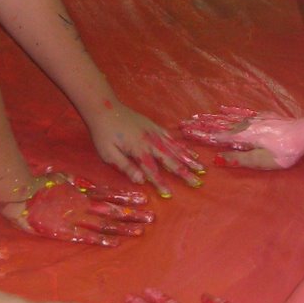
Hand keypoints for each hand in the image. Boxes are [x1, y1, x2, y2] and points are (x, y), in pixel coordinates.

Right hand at [0, 170, 153, 247]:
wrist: (20, 196)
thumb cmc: (37, 186)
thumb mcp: (60, 177)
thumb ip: (74, 181)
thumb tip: (84, 181)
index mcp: (82, 192)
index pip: (110, 194)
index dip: (127, 197)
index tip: (143, 199)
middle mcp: (84, 205)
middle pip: (113, 210)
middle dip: (133, 214)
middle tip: (151, 217)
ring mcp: (76, 218)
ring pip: (105, 224)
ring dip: (123, 228)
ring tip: (140, 231)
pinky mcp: (66, 232)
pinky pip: (87, 237)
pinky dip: (102, 240)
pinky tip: (116, 242)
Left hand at [87, 103, 203, 196]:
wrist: (104, 108)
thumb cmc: (103, 134)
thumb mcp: (108, 153)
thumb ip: (125, 166)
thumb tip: (140, 180)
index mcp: (138, 150)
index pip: (152, 170)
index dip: (160, 183)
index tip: (169, 194)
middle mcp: (150, 141)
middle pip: (170, 159)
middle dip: (184, 172)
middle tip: (197, 182)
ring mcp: (154, 132)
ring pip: (175, 148)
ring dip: (188, 159)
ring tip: (200, 168)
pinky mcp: (154, 126)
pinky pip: (171, 138)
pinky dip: (182, 146)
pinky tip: (190, 151)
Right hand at [179, 106, 303, 169]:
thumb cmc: (284, 152)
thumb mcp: (261, 161)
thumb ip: (239, 159)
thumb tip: (216, 158)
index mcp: (242, 138)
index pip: (216, 137)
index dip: (200, 135)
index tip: (185, 132)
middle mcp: (244, 126)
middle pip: (218, 125)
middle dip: (200, 125)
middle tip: (184, 123)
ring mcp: (253, 119)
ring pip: (227, 118)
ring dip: (211, 118)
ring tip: (198, 116)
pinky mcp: (262, 116)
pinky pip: (240, 112)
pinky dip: (230, 111)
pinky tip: (223, 108)